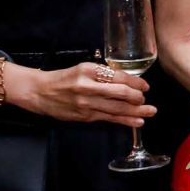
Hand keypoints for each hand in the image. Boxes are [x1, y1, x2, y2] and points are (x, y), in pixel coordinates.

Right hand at [8, 61, 155, 129]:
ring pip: (117, 108)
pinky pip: (109, 119)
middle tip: (146, 98)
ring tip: (150, 112)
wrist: (39, 92)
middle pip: (120, 93)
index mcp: (88, 70)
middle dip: (138, 97)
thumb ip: (103, 74)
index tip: (145, 85)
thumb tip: (128, 81)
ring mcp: (86, 103)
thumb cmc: (64, 78)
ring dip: (137, 111)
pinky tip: (137, 121)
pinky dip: (125, 120)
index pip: (118, 77)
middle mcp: (88, 87)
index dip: (135, 82)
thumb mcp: (83, 68)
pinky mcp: (85, 116)